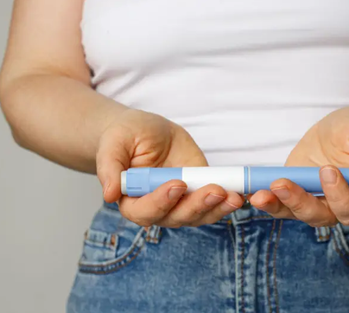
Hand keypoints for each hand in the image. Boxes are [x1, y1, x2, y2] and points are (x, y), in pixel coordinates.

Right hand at [96, 109, 243, 227]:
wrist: (145, 131)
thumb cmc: (125, 137)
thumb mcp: (114, 143)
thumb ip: (110, 167)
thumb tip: (108, 194)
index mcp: (131, 200)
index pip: (144, 210)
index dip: (161, 201)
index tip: (177, 184)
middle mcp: (157, 208)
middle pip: (177, 217)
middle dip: (197, 205)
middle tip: (215, 190)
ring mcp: (181, 203)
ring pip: (199, 215)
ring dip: (217, 208)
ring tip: (234, 196)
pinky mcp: (199, 193)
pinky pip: (213, 204)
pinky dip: (227, 201)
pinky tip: (239, 194)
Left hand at [248, 106, 348, 226]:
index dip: (338, 194)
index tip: (328, 170)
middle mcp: (336, 205)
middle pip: (318, 216)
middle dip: (298, 202)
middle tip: (282, 184)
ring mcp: (312, 199)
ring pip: (294, 212)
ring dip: (276, 205)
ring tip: (259, 195)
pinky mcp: (294, 189)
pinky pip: (278, 200)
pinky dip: (265, 197)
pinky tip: (251, 191)